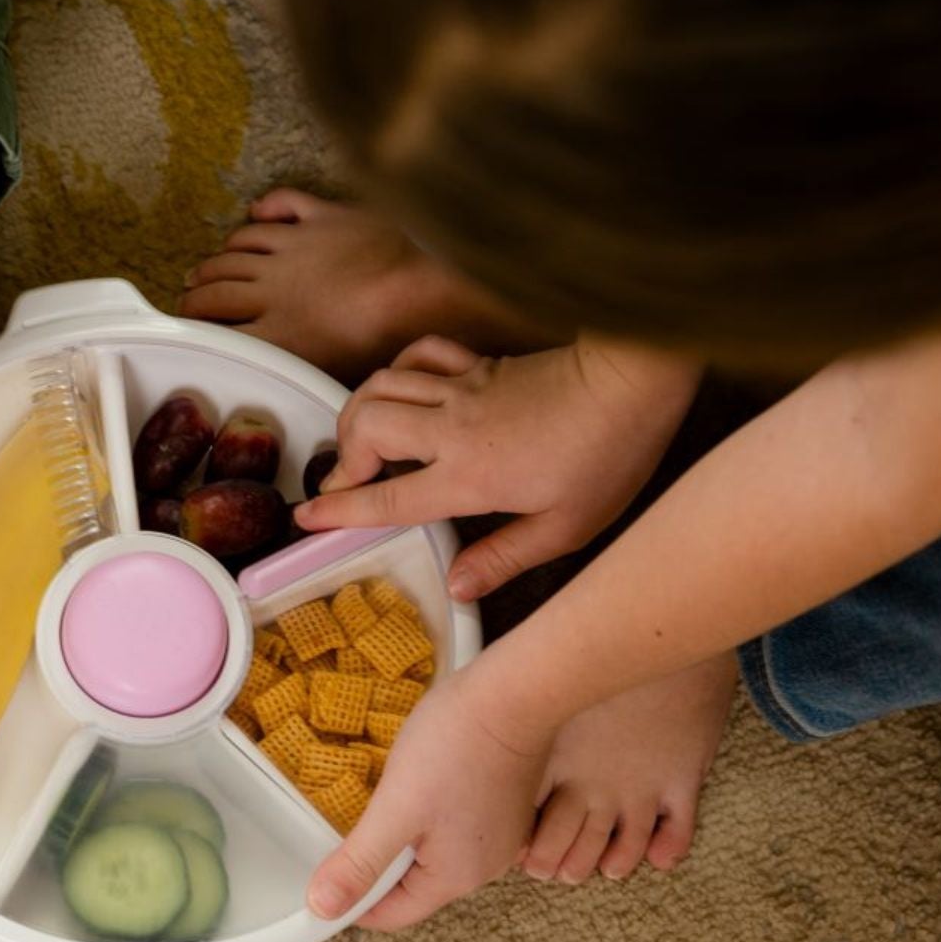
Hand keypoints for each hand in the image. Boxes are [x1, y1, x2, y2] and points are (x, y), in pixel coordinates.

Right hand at [295, 335, 699, 598]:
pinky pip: (419, 356)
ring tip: (363, 441)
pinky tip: (403, 389)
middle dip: (343, 455)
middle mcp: (452, 428)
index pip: (386, 495)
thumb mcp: (566, 530)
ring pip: (381, 384)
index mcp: (469, 477)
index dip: (339, 510)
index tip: (306, 518)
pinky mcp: (480, 364)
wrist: (634, 380)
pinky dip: (398, 370)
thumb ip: (504, 559)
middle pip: (365, 426)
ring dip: (360, 411)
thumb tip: (457, 586)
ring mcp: (463, 388)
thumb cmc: (609, 455)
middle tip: (348, 484)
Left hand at [307, 665, 551, 932]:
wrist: (515, 692)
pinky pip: (456, 827)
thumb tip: (323, 908)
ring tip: (387, 797)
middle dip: (380, 862)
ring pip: (435, 853)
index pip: (393, 914)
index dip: (354, 899)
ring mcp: (501, 836)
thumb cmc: (456, 746)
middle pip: (415, 885)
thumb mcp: (396, 808)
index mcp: (455, 877)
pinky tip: (420, 782)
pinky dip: (430, 815)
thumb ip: (360, 862)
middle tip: (353, 821)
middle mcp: (485, 867)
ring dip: (405, 834)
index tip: (328, 869)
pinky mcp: (505, 806)